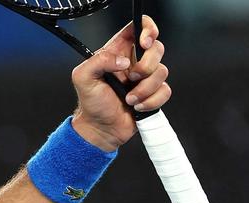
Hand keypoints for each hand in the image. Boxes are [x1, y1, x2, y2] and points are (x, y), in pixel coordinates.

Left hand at [70, 16, 170, 151]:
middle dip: (146, 66)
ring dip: (144, 90)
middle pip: (157, 48)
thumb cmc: (91, 103)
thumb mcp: (83, 78)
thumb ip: (99, 61)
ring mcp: (146, 77)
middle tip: (131, 79)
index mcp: (118, 52)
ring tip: (128, 99)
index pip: (139, 27)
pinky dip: (150, 102)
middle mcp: (135, 61)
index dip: (148, 29)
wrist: (100, 129)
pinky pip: (165, 91)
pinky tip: (136, 107)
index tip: (144, 43)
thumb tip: (124, 61)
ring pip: (162, 72)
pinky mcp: (154, 93)